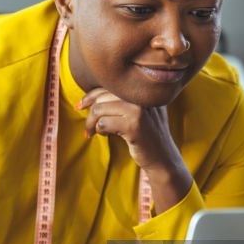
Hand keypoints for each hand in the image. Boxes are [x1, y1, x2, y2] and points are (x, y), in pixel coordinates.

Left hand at [77, 89, 192, 210]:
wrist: (163, 158)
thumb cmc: (145, 135)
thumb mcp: (138, 112)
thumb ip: (121, 100)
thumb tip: (89, 97)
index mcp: (142, 90)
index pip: (109, 86)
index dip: (91, 95)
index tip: (80, 106)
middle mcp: (141, 97)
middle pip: (102, 97)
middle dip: (89, 112)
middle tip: (87, 126)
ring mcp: (139, 111)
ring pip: (99, 109)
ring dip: (91, 123)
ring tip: (94, 132)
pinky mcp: (134, 126)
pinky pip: (103, 124)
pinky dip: (99, 131)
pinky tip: (105, 135)